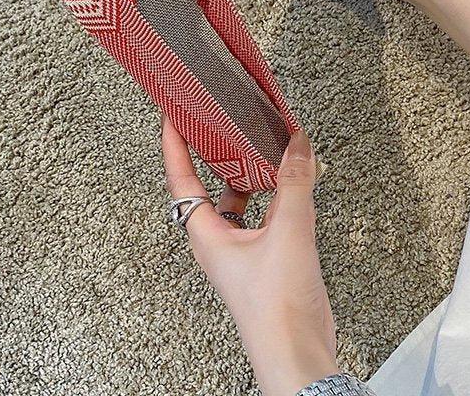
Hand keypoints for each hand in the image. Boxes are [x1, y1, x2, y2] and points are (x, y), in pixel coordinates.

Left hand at [162, 117, 338, 395]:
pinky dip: (275, 197)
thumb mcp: (287, 232)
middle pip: (206, 188)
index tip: (172, 116)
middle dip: (212, 156)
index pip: (180, 179)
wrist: (297, 353)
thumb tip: (297, 144)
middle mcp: (220, 242)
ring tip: (260, 148)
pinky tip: (292, 186)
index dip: (174, 146)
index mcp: (208, 235)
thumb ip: (295, 183)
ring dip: (248, 176)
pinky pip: (265, 218)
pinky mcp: (267, 260)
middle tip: (218, 124)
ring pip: (238, 203)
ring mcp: (243, 252)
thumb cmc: (275, 308)